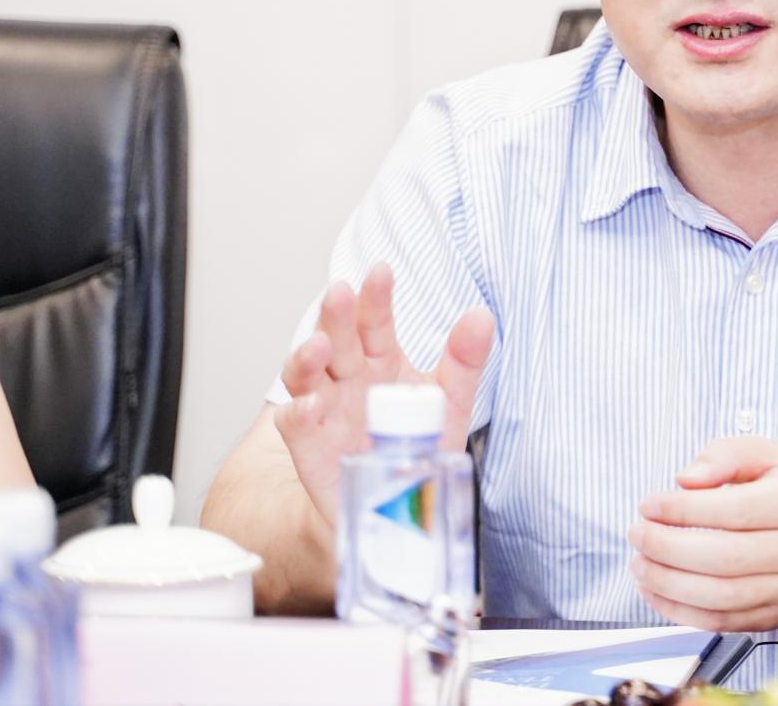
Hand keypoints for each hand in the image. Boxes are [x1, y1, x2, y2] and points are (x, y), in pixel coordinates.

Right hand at [273, 265, 493, 527]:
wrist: (388, 506)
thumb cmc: (414, 445)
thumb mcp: (448, 404)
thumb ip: (463, 362)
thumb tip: (481, 316)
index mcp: (379, 360)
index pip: (373, 321)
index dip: (376, 297)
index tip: (382, 271)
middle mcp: (347, 379)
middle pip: (336, 340)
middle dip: (336, 316)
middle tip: (339, 292)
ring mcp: (324, 412)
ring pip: (304, 376)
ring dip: (306, 358)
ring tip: (319, 345)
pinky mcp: (310, 450)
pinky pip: (296, 428)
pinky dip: (298, 414)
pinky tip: (310, 404)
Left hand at [628, 437, 777, 631]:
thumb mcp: (766, 455)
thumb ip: (725, 455)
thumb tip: (687, 479)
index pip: (734, 511)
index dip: (683, 511)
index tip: (649, 505)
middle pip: (725, 558)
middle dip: (668, 548)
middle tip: (638, 534)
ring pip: (721, 597)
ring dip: (669, 584)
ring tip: (640, 564)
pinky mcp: (777, 616)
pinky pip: (722, 623)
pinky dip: (681, 611)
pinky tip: (657, 591)